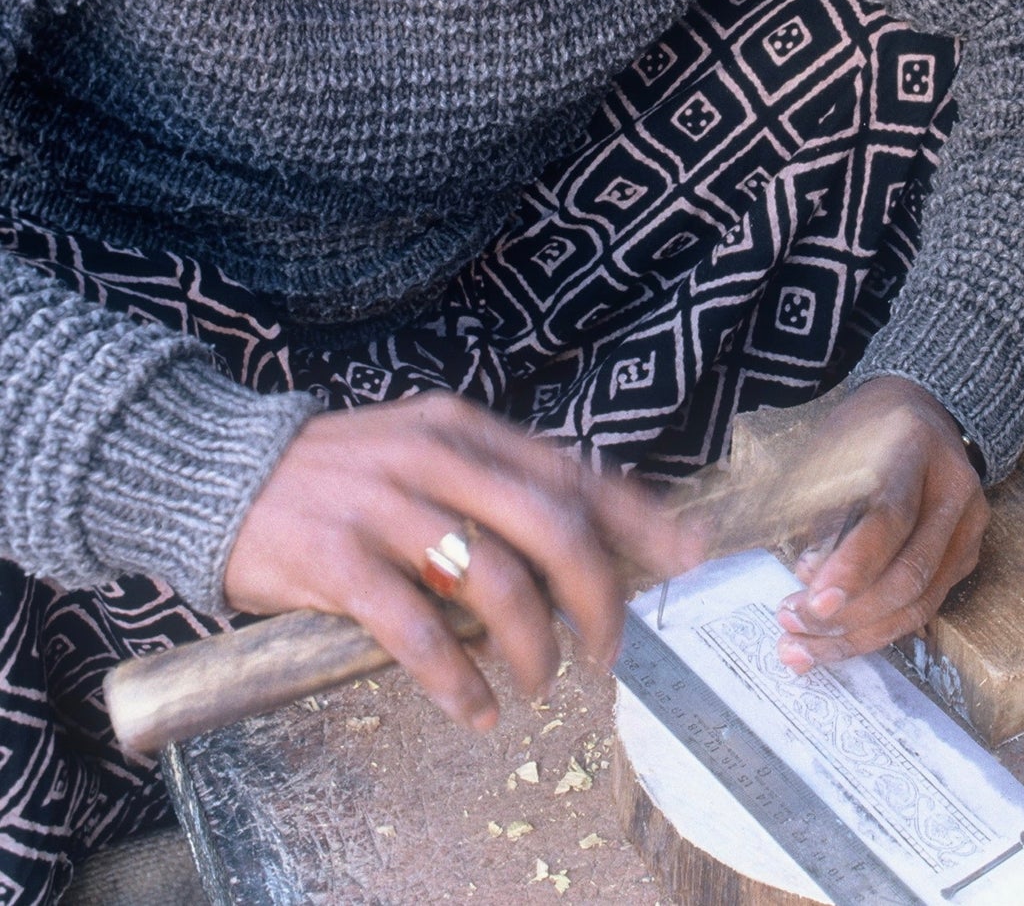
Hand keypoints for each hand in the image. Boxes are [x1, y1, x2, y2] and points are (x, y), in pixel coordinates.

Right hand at [224, 393, 700, 729]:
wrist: (219, 468)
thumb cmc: (341, 474)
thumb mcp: (424, 454)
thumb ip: (494, 489)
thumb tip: (584, 546)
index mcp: (467, 430)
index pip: (575, 472)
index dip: (641, 518)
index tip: (691, 558)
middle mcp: (436, 457)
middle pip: (552, 529)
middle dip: (597, 600)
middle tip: (605, 651)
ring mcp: (385, 504)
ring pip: (494, 582)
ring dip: (533, 648)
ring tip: (537, 684)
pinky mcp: (334, 557)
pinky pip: (417, 629)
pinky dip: (458, 678)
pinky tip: (475, 708)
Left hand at [774, 376, 987, 671]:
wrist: (919, 410)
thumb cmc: (862, 430)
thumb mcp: (828, 450)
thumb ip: (814, 508)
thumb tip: (804, 576)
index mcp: (915, 447)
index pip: (890, 517)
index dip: (854, 565)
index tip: (813, 598)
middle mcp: (953, 489)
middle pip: (909, 571)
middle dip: (848, 613)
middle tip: (792, 623)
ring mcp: (967, 526)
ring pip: (919, 602)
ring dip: (858, 634)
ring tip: (802, 644)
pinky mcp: (965, 556)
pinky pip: (925, 608)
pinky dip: (877, 630)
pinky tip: (834, 640)